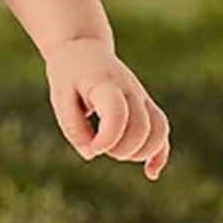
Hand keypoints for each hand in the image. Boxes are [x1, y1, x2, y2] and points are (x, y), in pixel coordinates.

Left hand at [45, 38, 169, 179]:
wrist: (83, 49)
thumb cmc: (69, 75)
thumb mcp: (60, 97)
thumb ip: (73, 127)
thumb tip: (92, 153)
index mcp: (105, 85)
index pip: (118, 114)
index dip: (108, 139)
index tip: (93, 147)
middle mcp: (130, 90)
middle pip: (142, 128)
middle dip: (121, 149)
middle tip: (98, 146)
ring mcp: (142, 98)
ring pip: (158, 131)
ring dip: (140, 152)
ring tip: (115, 151)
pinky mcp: (147, 106)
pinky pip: (162, 132)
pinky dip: (159, 154)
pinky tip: (150, 173)